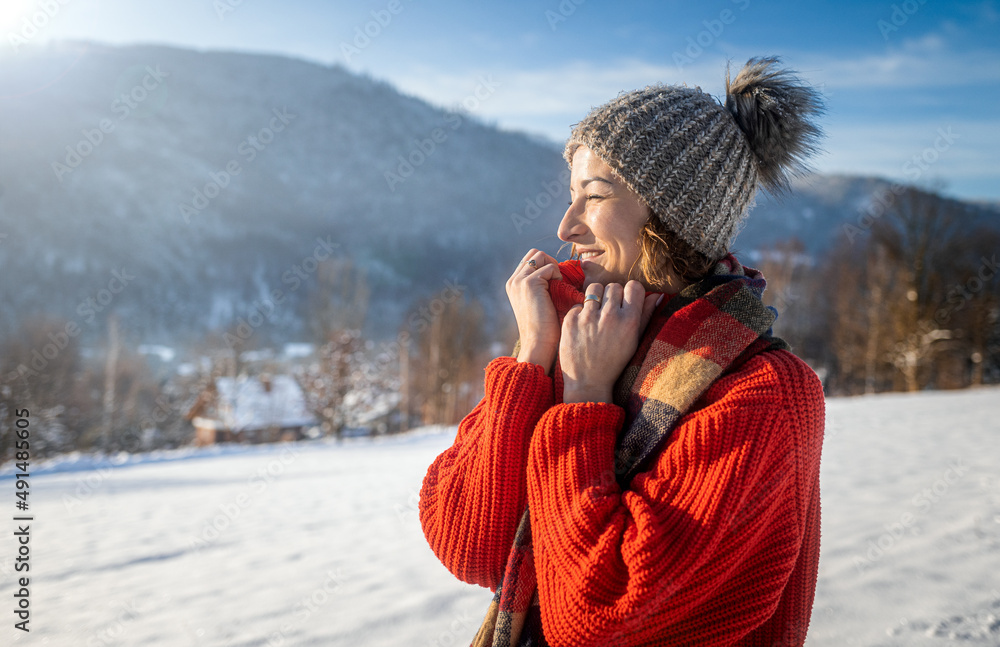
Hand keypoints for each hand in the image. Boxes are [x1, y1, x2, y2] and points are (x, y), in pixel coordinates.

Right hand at [506, 249, 562, 373]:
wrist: (539, 344)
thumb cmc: (545, 328)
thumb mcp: (541, 303)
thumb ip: (544, 287)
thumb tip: (559, 273)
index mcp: (514, 285)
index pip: (531, 260)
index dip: (546, 266)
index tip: (557, 281)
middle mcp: (513, 280)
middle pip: (535, 254)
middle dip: (550, 263)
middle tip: (559, 281)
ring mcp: (519, 281)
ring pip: (541, 256)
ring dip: (554, 268)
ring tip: (559, 287)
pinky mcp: (529, 283)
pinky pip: (550, 268)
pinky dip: (558, 277)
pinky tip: (560, 293)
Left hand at [559, 281, 661, 402]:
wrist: (588, 382)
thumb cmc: (614, 362)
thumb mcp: (634, 341)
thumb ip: (645, 315)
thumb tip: (657, 294)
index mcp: (629, 321)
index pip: (633, 286)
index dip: (630, 292)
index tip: (626, 301)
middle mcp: (609, 316)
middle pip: (613, 286)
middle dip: (612, 296)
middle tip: (609, 311)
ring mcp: (588, 317)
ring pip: (594, 288)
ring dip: (595, 298)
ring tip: (595, 313)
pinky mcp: (570, 321)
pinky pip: (577, 304)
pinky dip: (580, 313)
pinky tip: (582, 328)